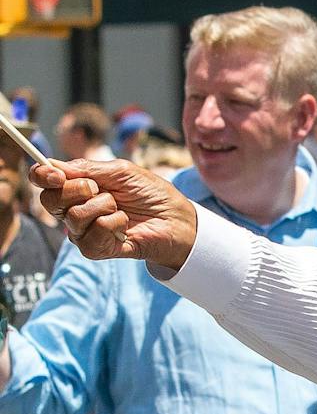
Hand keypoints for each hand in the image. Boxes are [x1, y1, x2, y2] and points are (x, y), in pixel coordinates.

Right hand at [30, 158, 196, 268]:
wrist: (176, 219)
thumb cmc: (151, 194)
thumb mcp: (121, 172)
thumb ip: (87, 168)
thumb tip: (51, 164)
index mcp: (77, 186)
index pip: (43, 180)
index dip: (42, 175)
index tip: (55, 174)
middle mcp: (74, 208)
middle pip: (50, 200)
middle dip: (78, 190)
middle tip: (102, 190)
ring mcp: (83, 230)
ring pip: (73, 217)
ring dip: (104, 208)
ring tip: (121, 209)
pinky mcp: (95, 249)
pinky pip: (90, 236)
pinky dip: (113, 226)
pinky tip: (125, 226)